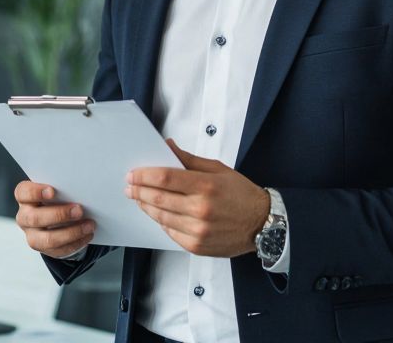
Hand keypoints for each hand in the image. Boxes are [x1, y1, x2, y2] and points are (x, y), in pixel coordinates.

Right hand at [14, 181, 95, 258]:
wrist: (56, 218)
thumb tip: (79, 188)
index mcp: (25, 198)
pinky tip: (87, 235)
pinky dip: (76, 243)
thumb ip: (61, 189)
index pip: (23, 193)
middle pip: (35, 218)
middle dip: (59, 215)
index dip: (35, 192)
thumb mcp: (55, 190)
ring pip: (47, 239)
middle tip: (79, 210)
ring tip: (89, 226)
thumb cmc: (55, 199)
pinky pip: (59, 250)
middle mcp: (25, 217)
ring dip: (71, 233)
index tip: (52, 191)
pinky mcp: (43, 249)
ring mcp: (33, 235)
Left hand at [126, 139, 269, 256]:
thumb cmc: (241, 194)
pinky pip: (170, 233)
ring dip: (146, 207)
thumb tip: (167, 147)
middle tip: (129, 186)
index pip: (165, 178)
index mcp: (206, 186)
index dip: (144, 175)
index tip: (133, 173)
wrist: (262, 224)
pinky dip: (161, 222)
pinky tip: (158, 214)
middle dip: (139, 191)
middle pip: (159, 199)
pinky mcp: (197, 245)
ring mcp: (198, 230)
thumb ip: (189, 159)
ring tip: (139, 199)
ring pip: (161, 217)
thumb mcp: (218, 169)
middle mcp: (201, 209)